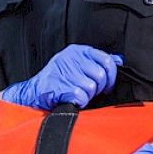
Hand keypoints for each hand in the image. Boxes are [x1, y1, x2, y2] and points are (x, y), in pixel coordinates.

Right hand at [2, 44, 121, 109]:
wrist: (34, 92)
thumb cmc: (59, 80)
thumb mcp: (78, 65)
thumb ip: (98, 62)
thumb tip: (119, 60)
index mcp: (79, 51)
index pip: (106, 60)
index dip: (111, 76)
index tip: (108, 86)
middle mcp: (71, 58)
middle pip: (100, 76)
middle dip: (98, 89)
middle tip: (89, 92)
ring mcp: (64, 71)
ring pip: (91, 87)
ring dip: (87, 96)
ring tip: (77, 94)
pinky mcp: (58, 85)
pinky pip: (81, 96)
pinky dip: (79, 102)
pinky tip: (71, 99)